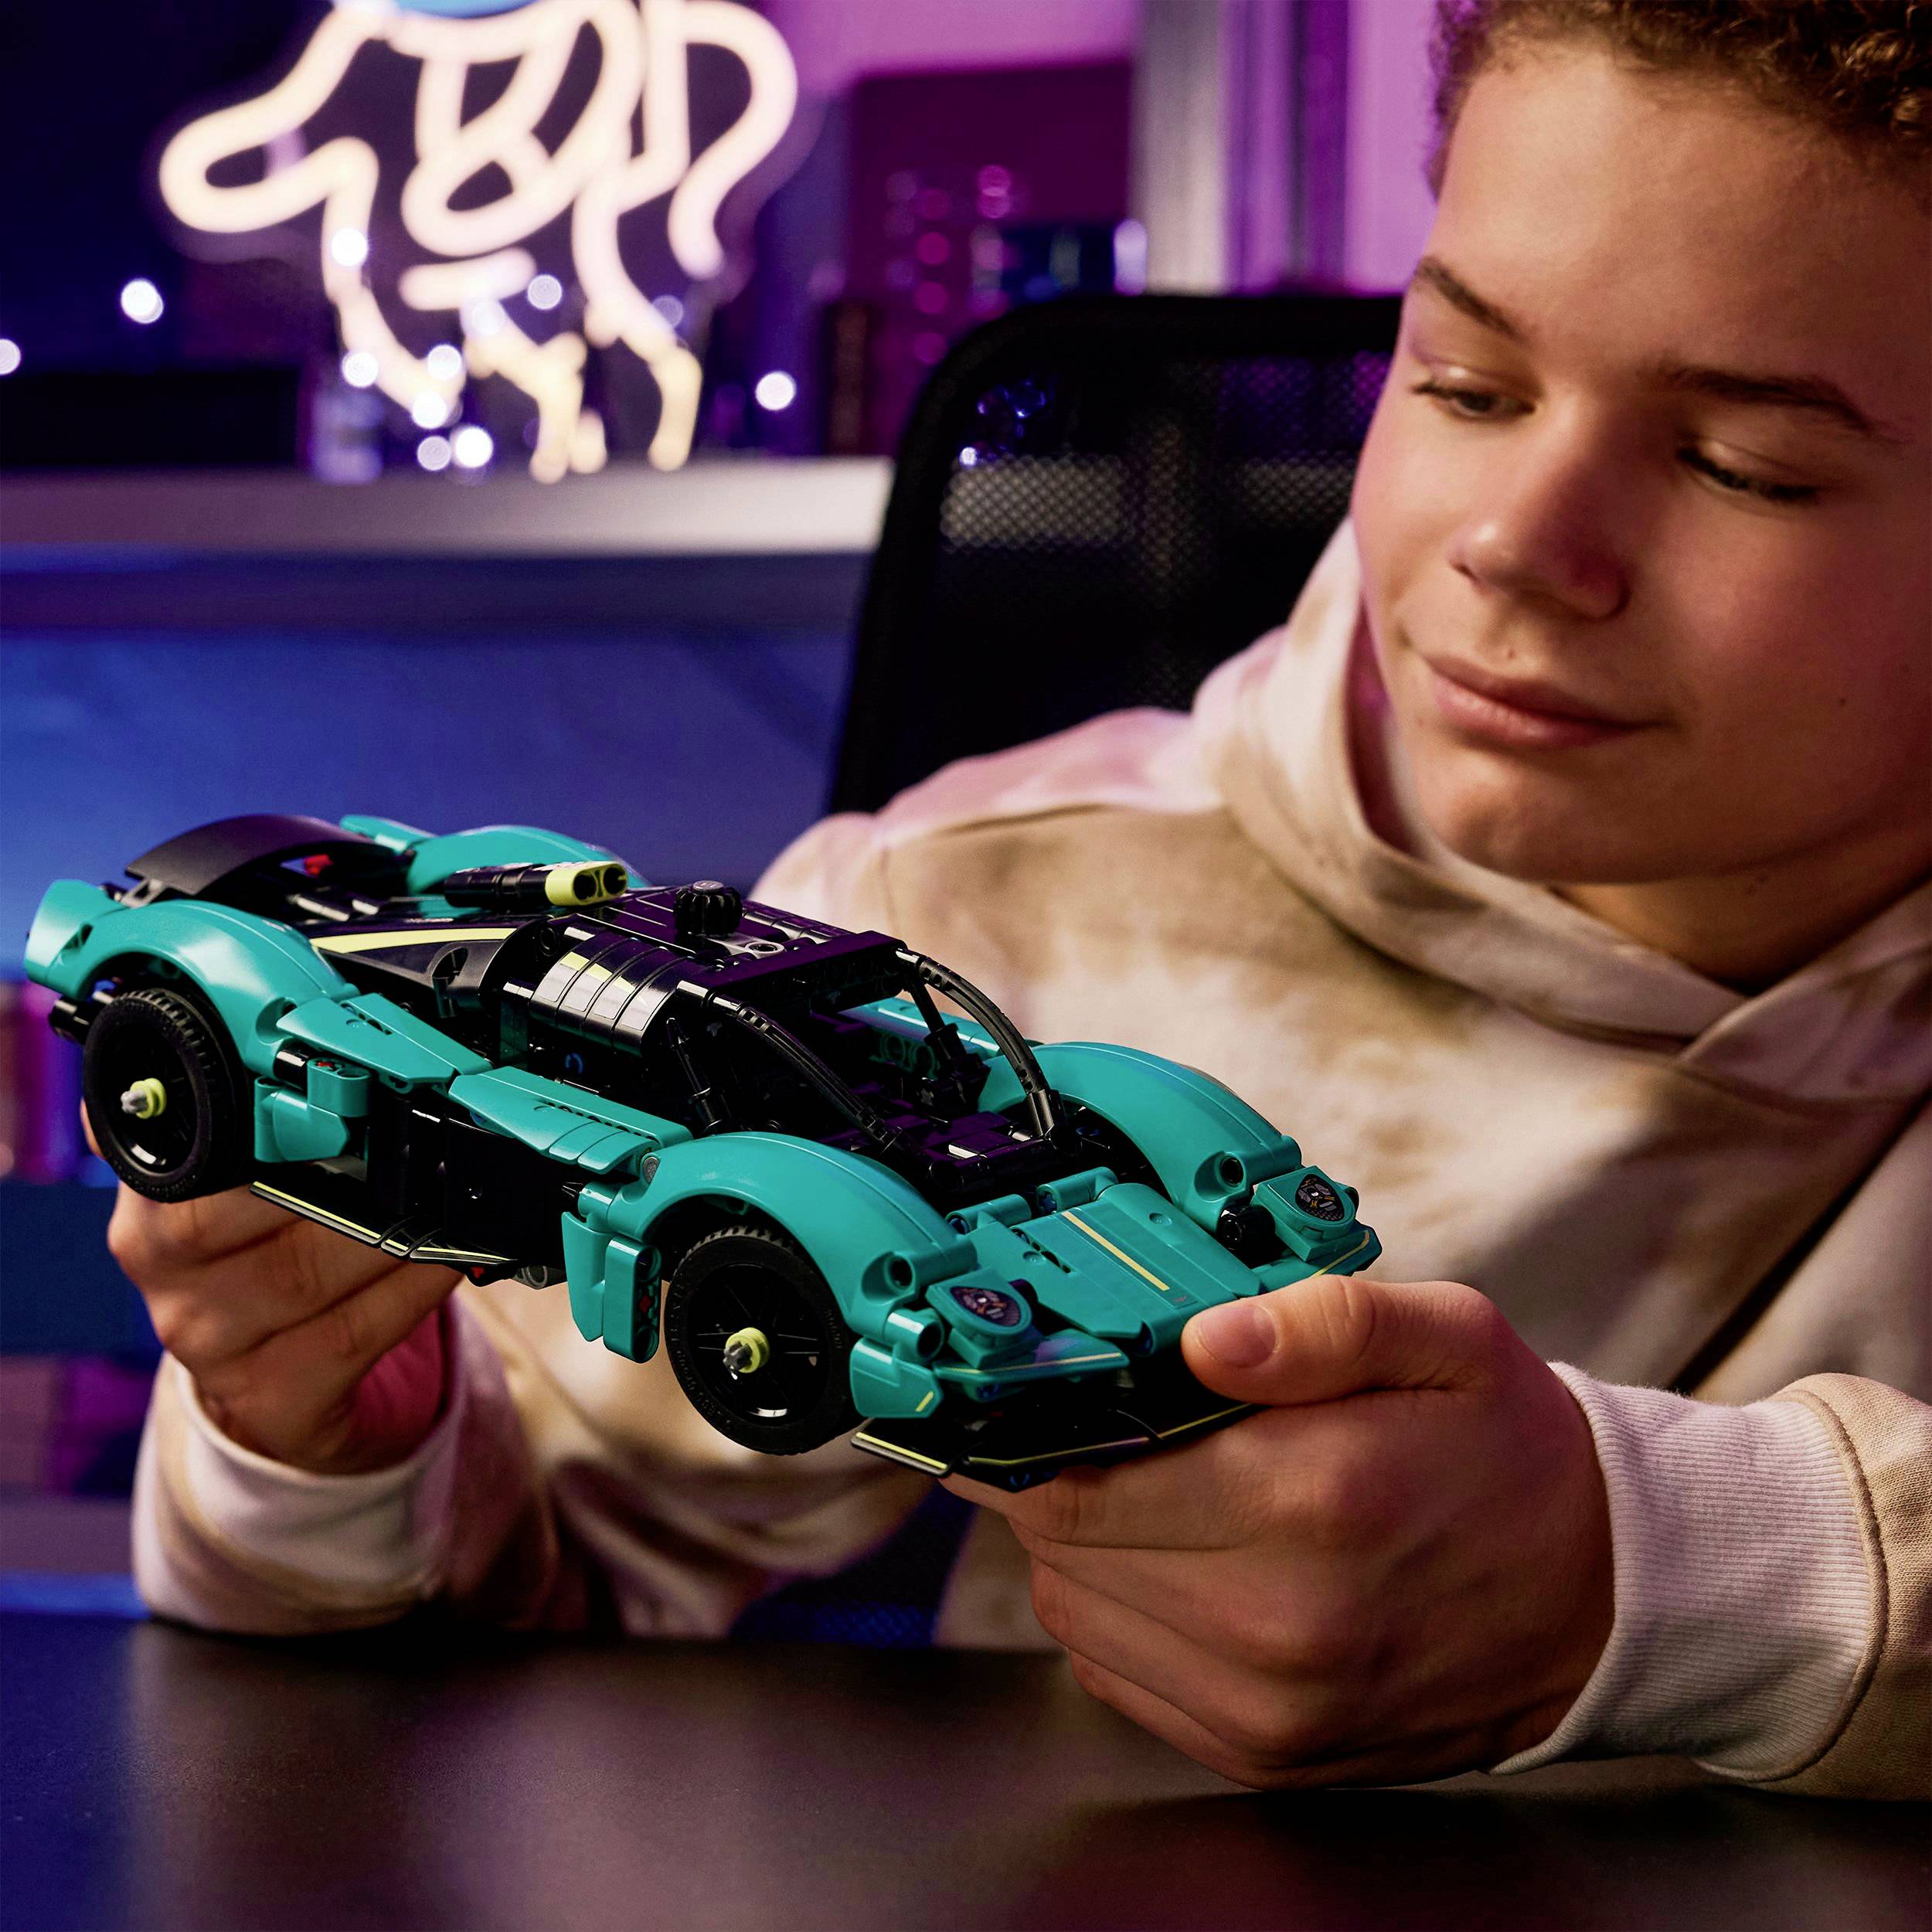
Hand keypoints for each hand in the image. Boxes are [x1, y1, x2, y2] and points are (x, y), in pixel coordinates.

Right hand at [92, 1111, 459, 1474]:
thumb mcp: (242, 1185)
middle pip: (252, 1203)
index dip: (267, 1112)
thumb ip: (250, 1118)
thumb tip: (282, 1024)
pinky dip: (410, 1290)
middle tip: (416, 1141)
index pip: (192, 1138)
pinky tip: (446, 1260)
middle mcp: (160, 1266)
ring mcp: (207, 1339)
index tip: (339, 1093)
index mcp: (151, 1193)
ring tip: (447, 1200)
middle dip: (347, 1169)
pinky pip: (350, 1335)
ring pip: (307, 1271)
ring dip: (392, 1229)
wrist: (275, 1383)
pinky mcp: (266, 1396)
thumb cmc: (273, 1251)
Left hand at [943, 1274, 1612, 1788]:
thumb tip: (1201, 1337)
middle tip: (1094, 1429)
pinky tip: (1178, 1562)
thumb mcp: (1446, 1339)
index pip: (1082, 1483)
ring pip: (1076, 1616)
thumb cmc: (1508, 1453)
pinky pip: (1119, 1677)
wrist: (1597, 1601)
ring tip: (1149, 1492)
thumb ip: (1321, 1322)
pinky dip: (1119, 1614)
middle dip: (1055, 1481)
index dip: (1029, 1434)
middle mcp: (1279, 1622)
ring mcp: (1270, 1706)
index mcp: (1313, 1500)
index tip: (1023, 1397)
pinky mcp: (1265, 1754)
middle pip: (1062, 1550)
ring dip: (1083, 1549)